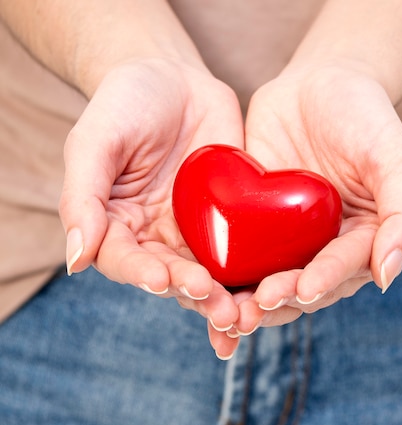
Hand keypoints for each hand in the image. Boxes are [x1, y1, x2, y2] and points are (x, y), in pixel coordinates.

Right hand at [58, 58, 244, 358]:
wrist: (175, 78)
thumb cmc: (125, 103)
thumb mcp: (95, 140)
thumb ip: (82, 196)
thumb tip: (75, 258)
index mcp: (116, 226)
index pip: (125, 261)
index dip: (142, 275)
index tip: (161, 280)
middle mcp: (155, 238)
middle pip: (172, 278)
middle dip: (194, 294)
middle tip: (220, 307)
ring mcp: (196, 232)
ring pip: (209, 276)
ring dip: (225, 298)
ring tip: (244, 313)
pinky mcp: (231, 222)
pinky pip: (242, 253)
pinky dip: (254, 277)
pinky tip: (271, 292)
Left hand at [229, 64, 401, 331]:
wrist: (320, 80)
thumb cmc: (366, 116)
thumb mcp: (394, 159)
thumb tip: (387, 275)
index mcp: (363, 240)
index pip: (343, 269)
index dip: (324, 281)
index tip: (303, 289)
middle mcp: (325, 247)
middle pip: (302, 286)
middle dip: (280, 299)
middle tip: (255, 307)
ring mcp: (287, 237)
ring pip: (268, 279)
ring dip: (249, 300)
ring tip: (227, 312)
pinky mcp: (252, 222)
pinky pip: (238, 252)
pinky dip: (222, 274)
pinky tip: (203, 286)